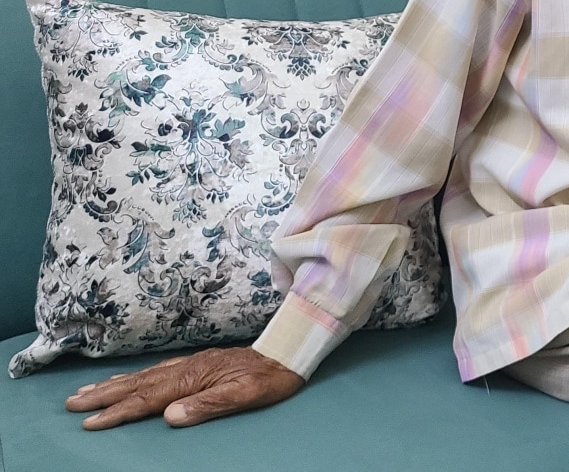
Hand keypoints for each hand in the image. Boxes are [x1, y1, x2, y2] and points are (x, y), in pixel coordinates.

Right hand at [65, 347, 303, 429]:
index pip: (147, 399)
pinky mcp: (198, 362)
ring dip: (115, 385)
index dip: (117, 412)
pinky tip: (130, 380)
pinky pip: (157, 370)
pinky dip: (137, 376)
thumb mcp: (246, 395)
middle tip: (72, 403)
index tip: (90, 422)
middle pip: (137, 384)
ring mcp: (191, 363)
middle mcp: (186, 368)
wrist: (290, 352)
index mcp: (193, 378)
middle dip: (104, 395)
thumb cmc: (271, 377)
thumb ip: (208, 405)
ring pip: (144, 376)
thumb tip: (171, 417)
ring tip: (88, 390)